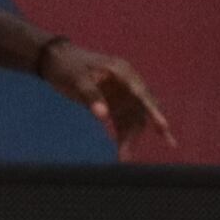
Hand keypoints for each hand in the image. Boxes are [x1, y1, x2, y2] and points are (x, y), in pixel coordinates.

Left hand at [36, 36, 173, 154]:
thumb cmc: (69, 65)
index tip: (163, 127)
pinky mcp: (115, 105)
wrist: (56, 61)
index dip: (154, 111)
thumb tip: (104, 116)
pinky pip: (124, 123)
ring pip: (135, 120)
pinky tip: (121, 153)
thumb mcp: (77, 79)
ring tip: (123, 158)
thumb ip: (91, 96)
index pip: (142, 94)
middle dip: (139, 134)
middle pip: (142, 111)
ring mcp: (123, 96)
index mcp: (123, 73)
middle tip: (129, 154)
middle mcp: (128, 85)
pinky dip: (123, 137)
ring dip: (131, 139)